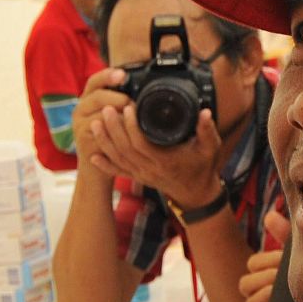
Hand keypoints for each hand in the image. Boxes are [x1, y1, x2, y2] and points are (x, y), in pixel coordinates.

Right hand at [71, 66, 129, 172]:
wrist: (95, 170)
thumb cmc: (108, 140)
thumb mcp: (110, 117)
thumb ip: (118, 102)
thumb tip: (142, 89)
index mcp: (86, 101)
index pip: (94, 81)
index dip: (107, 76)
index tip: (123, 74)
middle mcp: (79, 111)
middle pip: (97, 96)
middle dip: (118, 98)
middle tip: (132, 103)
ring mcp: (79, 126)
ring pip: (101, 115)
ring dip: (119, 115)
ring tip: (133, 116)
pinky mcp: (84, 142)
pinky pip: (102, 133)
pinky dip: (116, 131)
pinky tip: (128, 131)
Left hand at [88, 104, 223, 210]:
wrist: (197, 193)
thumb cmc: (202, 167)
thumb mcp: (210, 148)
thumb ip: (207, 130)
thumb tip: (205, 112)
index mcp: (165, 161)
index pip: (142, 143)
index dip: (132, 126)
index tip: (129, 107)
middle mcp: (149, 169)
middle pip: (125, 149)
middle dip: (113, 129)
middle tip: (107, 109)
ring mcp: (142, 175)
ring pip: (118, 159)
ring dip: (105, 142)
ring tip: (95, 123)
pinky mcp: (138, 177)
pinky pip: (118, 172)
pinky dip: (104, 165)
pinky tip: (92, 156)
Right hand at [238, 209, 290, 301]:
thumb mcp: (300, 255)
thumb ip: (286, 234)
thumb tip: (270, 216)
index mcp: (266, 273)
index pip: (253, 264)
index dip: (265, 262)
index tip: (281, 261)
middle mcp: (261, 293)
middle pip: (245, 284)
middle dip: (264, 278)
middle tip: (282, 277)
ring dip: (265, 298)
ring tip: (284, 295)